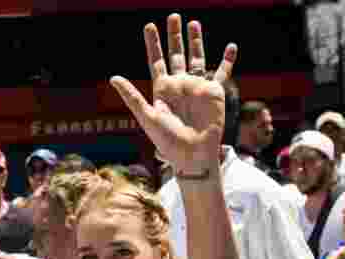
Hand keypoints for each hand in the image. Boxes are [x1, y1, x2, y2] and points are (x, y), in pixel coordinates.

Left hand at [109, 15, 235, 175]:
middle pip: (176, 54)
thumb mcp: (147, 117)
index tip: (149, 26)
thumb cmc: (168, 141)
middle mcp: (180, 85)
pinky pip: (222, 72)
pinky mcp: (214, 93)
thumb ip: (132, 97)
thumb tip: (113, 77)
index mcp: (162, 90)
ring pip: (197, 58)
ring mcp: (197, 87)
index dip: (152, 44)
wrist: (193, 155)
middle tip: (173, 16)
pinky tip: (231, 46)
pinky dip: (227, 60)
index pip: (156, 61)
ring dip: (196, 41)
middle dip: (174, 36)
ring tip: (193, 23)